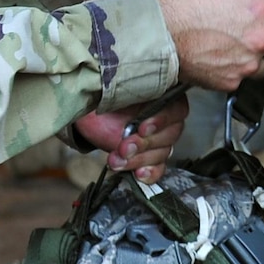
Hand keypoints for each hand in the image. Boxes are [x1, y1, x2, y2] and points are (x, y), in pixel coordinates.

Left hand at [74, 94, 188, 182]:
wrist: (86, 117)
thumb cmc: (101, 99)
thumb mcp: (113, 91)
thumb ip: (128, 91)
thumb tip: (134, 89)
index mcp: (161, 95)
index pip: (177, 109)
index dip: (163, 120)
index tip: (142, 128)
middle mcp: (164, 117)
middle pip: (170, 135)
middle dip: (144, 144)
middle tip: (123, 147)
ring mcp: (157, 139)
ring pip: (162, 153)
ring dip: (139, 160)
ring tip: (116, 159)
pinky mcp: (148, 158)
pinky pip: (158, 168)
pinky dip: (150, 173)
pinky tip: (138, 174)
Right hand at [156, 0, 263, 90]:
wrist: (159, 34)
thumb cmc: (183, 5)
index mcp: (261, 10)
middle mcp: (261, 38)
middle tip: (254, 36)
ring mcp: (248, 63)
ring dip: (256, 59)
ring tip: (234, 51)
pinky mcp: (232, 81)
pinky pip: (242, 78)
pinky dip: (234, 72)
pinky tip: (218, 61)